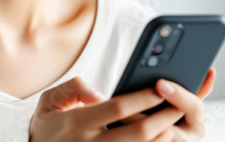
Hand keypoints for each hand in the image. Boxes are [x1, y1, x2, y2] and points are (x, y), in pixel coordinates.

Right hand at [28, 69, 215, 141]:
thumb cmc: (46, 126)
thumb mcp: (49, 100)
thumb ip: (74, 88)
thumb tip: (99, 94)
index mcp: (77, 122)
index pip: (117, 108)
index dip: (141, 98)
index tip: (158, 88)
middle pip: (136, 133)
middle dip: (161, 119)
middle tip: (177, 107)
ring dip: (161, 138)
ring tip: (175, 125)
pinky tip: (160, 140)